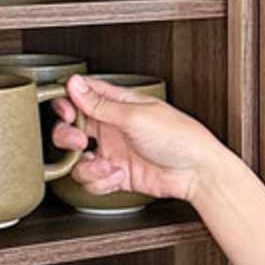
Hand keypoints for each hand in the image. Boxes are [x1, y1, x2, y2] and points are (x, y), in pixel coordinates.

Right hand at [49, 74, 232, 206]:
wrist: (197, 172)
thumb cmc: (179, 137)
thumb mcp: (136, 116)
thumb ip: (101, 104)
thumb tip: (75, 83)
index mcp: (118, 105)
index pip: (81, 96)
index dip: (66, 102)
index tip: (67, 112)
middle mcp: (112, 128)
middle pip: (71, 128)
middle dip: (68, 136)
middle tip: (80, 142)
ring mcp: (113, 152)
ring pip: (78, 159)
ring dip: (87, 166)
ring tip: (107, 165)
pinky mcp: (117, 175)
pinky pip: (93, 180)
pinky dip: (101, 181)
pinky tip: (118, 176)